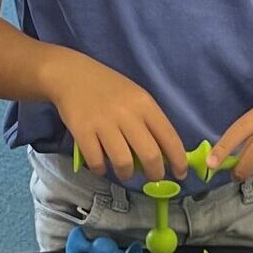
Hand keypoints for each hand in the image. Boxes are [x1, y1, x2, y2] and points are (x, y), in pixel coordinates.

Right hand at [47, 54, 184, 181]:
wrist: (72, 74)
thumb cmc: (108, 87)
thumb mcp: (135, 96)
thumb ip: (149, 122)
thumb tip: (163, 155)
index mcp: (145, 104)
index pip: (170, 137)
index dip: (178, 161)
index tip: (180, 174)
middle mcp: (127, 114)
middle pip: (150, 155)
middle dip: (155, 174)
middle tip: (152, 178)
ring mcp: (104, 123)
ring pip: (124, 163)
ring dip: (127, 174)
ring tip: (125, 172)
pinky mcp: (82, 131)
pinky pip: (97, 161)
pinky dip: (101, 169)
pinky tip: (102, 166)